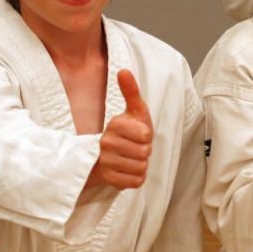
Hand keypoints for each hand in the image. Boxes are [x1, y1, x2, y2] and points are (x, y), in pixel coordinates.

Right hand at [89, 69, 153, 189]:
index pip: (145, 134)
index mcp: (114, 125)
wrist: (105, 157)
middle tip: (135, 147)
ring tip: (130, 158)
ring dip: (141, 164)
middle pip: (145, 152)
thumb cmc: (128, 131)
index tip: (138, 133)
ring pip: (141, 167)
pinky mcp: (110, 180)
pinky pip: (136, 181)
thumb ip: (131, 91)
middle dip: (145, 150)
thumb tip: (124, 71)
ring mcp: (106, 163)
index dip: (147, 135)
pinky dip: (136, 177)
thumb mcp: (133, 111)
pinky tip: (127, 170)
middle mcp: (106, 144)